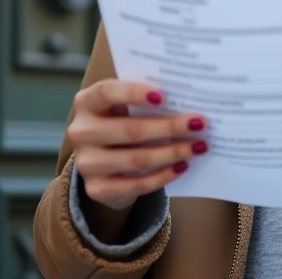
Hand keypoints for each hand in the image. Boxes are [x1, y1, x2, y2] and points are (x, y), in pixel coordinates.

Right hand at [67, 79, 208, 211]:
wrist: (103, 161)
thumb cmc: (121, 121)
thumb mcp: (124, 106)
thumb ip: (146, 101)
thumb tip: (187, 100)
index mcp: (86, 102)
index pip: (106, 92)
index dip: (134, 93)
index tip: (164, 96)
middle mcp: (81, 132)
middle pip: (130, 130)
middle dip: (169, 127)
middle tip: (200, 124)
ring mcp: (86, 163)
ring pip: (136, 159)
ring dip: (173, 153)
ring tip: (199, 146)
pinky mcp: (97, 189)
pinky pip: (136, 185)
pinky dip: (163, 176)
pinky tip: (183, 166)